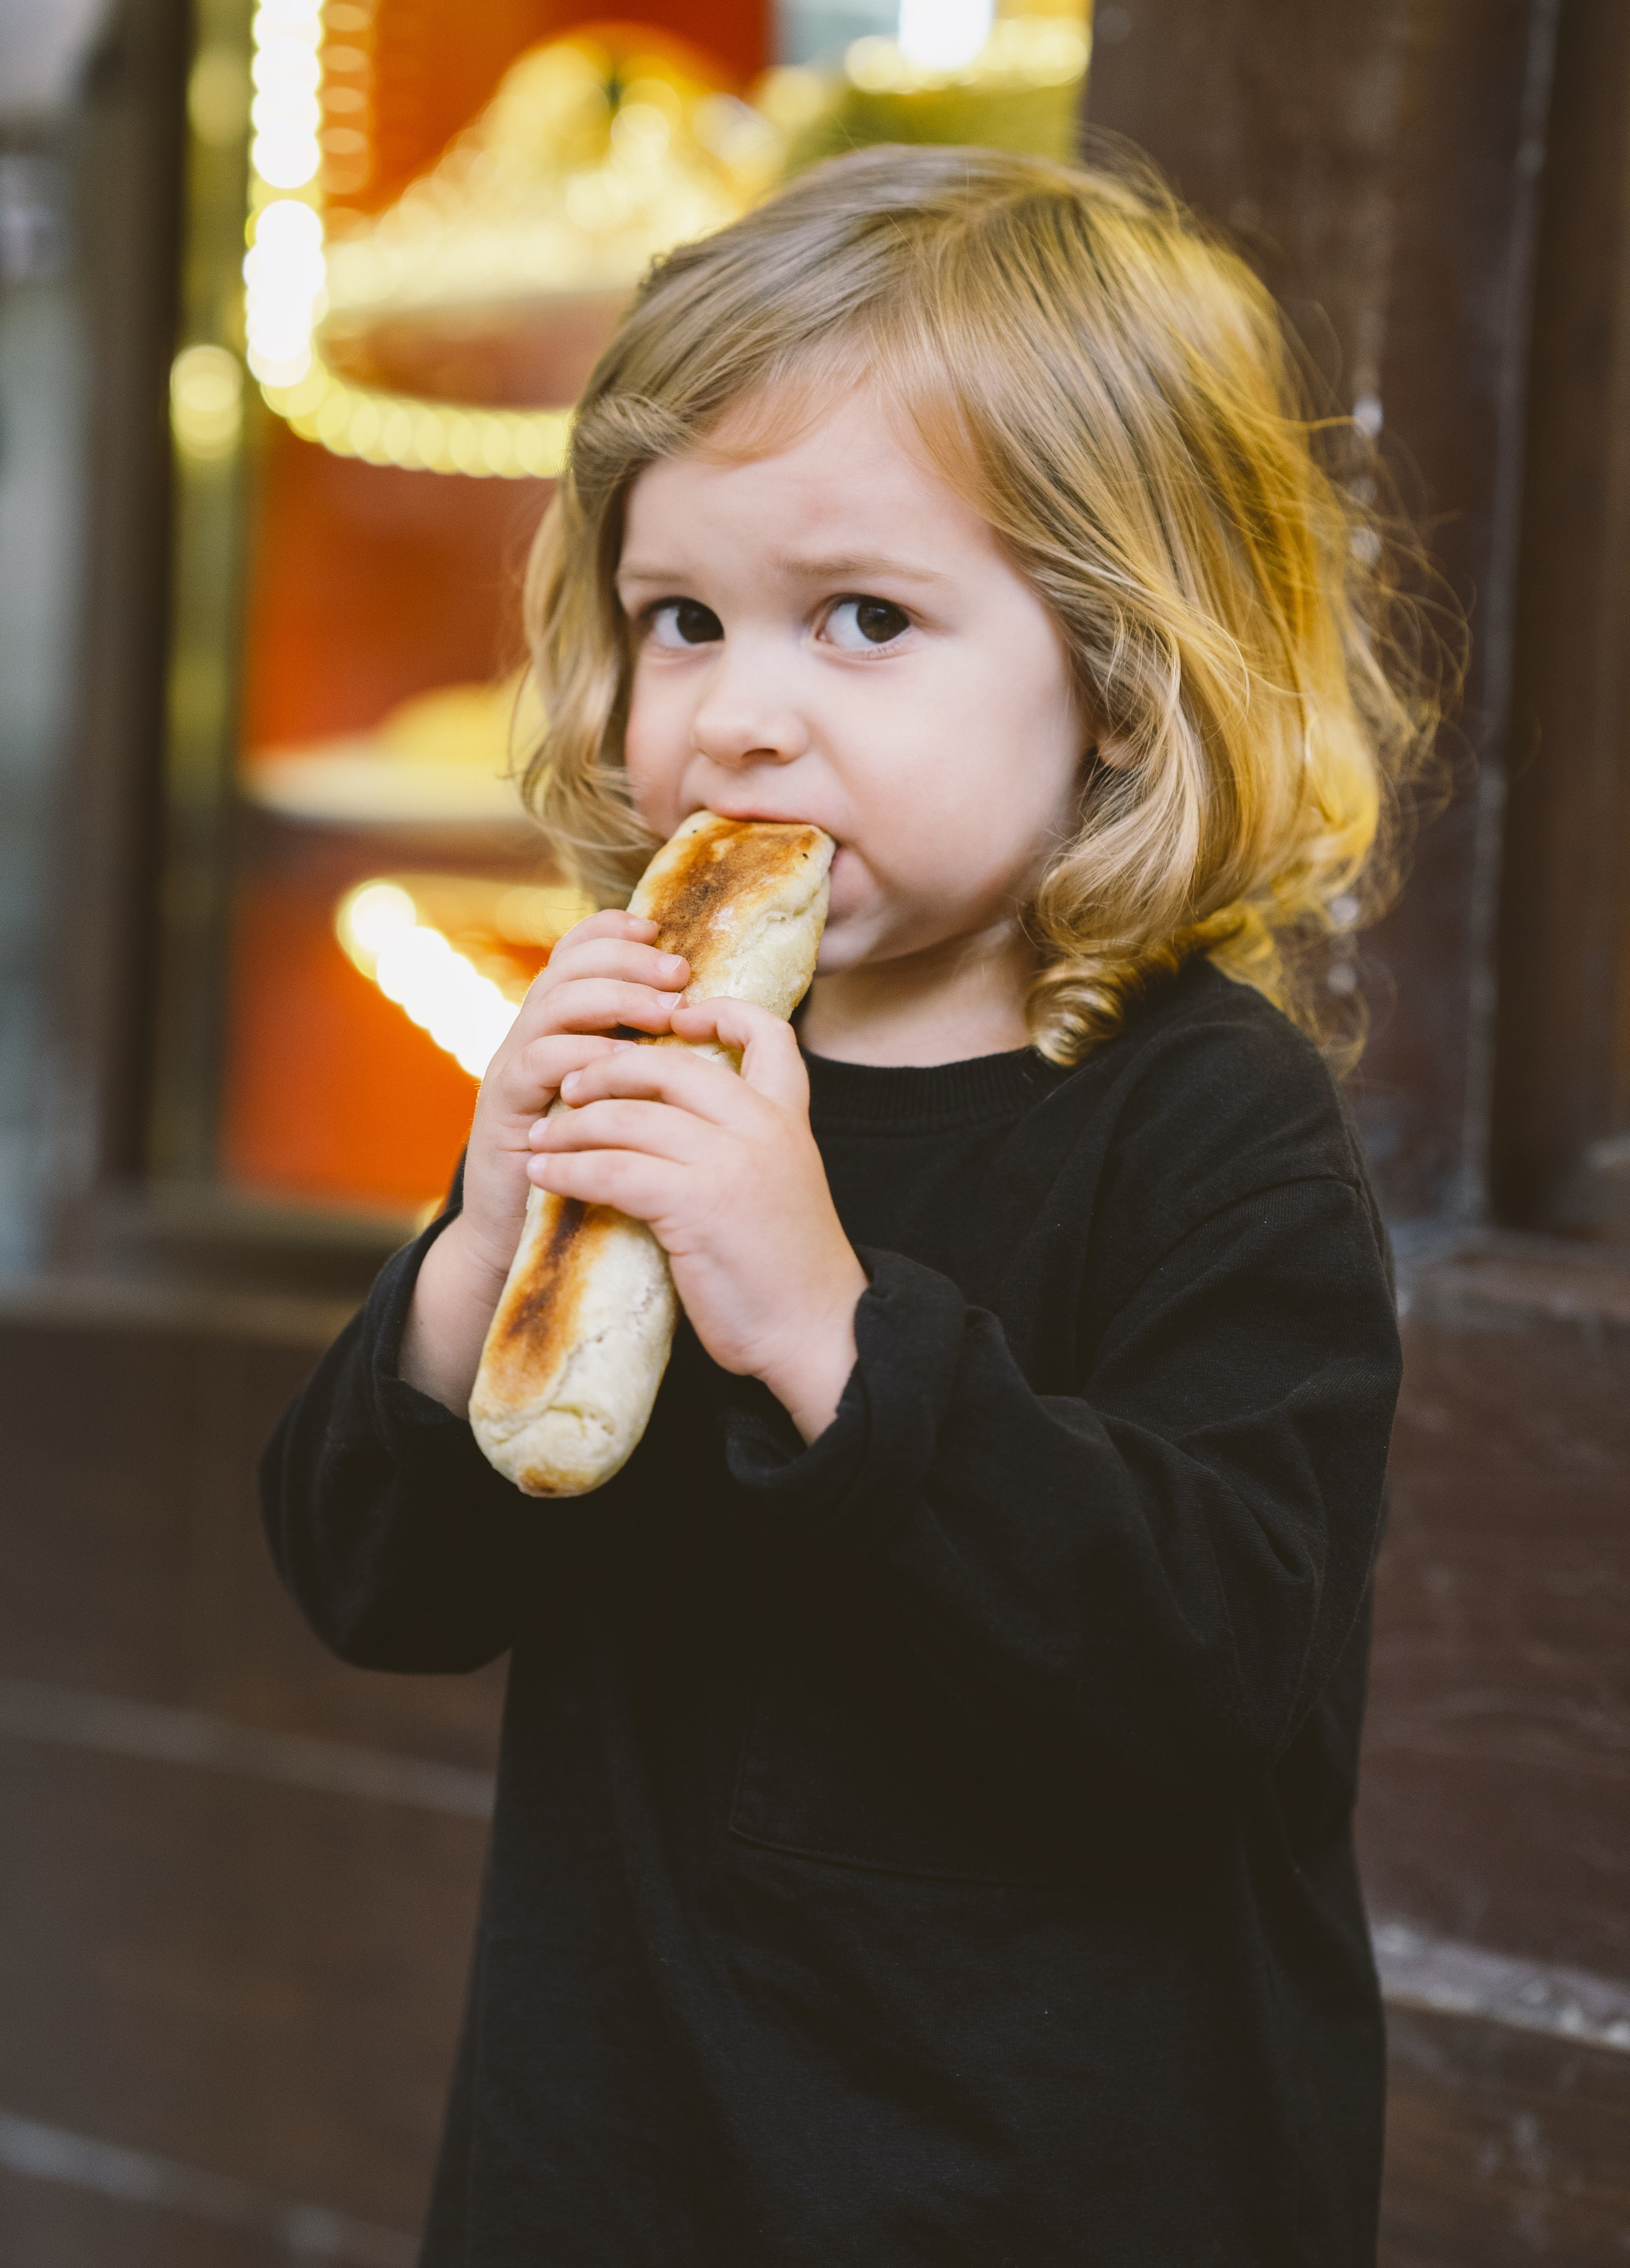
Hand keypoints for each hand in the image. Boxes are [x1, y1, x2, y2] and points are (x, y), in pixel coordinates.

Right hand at [400, 910, 690, 1412]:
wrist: (528, 1250)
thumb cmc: (595, 1181)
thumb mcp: (629, 1112)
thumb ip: (656, 1067)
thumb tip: (723, 1026)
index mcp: (567, 1030)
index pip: (581, 954)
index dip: (615, 931)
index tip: (663, 929)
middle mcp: (534, 1039)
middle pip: (570, 966)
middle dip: (627, 960)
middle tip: (678, 973)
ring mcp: (513, 1071)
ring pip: (553, 1004)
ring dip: (613, 1000)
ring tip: (665, 1012)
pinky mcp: (503, 1111)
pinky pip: (536, 1063)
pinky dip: (580, 1055)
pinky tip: (620, 1064)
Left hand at [528, 998, 867, 1441]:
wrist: (819, 1332)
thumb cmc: (789, 1271)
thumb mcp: (780, 1184)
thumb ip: (742, 1146)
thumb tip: (671, 1127)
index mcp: (788, 1117)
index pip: (767, 1031)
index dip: (718, 1012)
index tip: (674, 1019)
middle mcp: (762, 1126)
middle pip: (670, 1066)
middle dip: (609, 1069)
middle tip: (569, 1086)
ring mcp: (731, 1163)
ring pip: (630, 1117)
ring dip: (573, 1124)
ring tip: (543, 1138)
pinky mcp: (697, 1206)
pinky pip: (613, 1170)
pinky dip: (569, 1170)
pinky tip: (544, 1176)